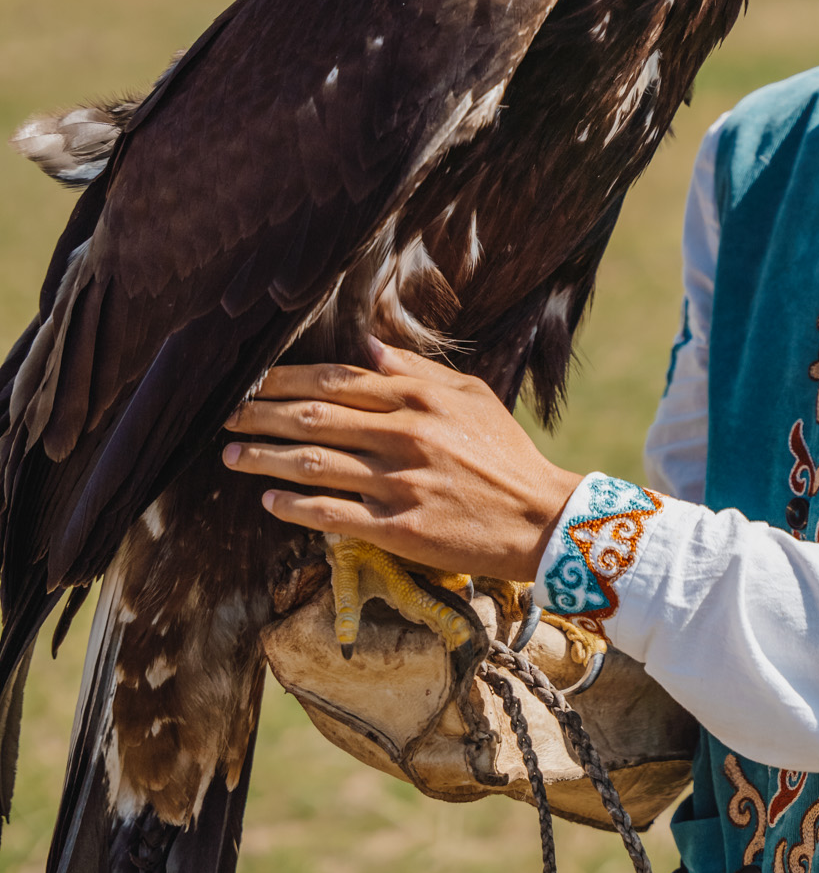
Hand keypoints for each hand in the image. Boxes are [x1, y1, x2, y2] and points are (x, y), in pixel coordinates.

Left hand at [222, 341, 580, 581]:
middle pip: (314, 418)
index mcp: (419, 399)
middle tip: (224, 415)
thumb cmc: (505, 453)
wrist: (540, 519)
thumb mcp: (471, 396)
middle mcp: (404, 435)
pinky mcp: (399, 528)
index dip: (287, 380)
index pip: (336, 381)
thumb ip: (416, 370)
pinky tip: (269, 500)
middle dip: (261, 415)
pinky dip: (295, 506)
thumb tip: (365, 345)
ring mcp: (399, 483)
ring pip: (314, 464)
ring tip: (230, 455)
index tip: (252, 382)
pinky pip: (333, 514)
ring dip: (265, 457)